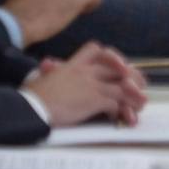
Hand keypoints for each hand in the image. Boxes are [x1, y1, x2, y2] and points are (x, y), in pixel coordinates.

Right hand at [27, 42, 146, 126]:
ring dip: (133, 98)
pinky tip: (120, 118)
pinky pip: (115, 103)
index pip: (97, 50)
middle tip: (140, 87)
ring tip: (140, 105)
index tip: (119, 66)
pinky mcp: (93, 100)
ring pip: (122, 87)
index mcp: (74, 64)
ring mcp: (92, 85)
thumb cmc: (31, 96)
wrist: (29, 108)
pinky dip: (120, 111)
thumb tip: (48, 64)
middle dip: (133, 77)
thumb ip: (53, 70)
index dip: (112, 57)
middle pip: (118, 69)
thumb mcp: (43, 77)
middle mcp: (86, 72)